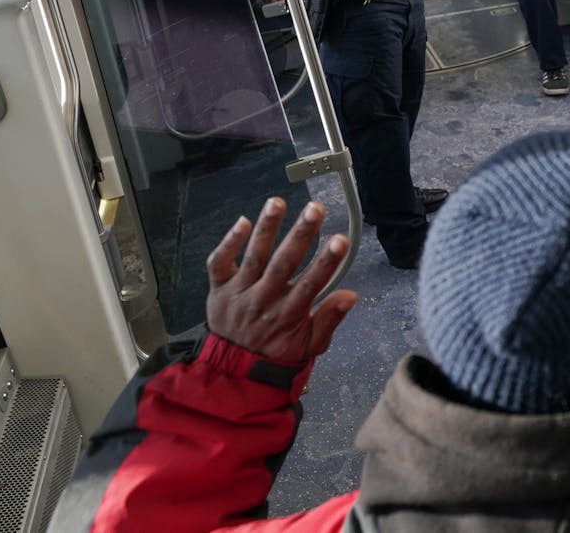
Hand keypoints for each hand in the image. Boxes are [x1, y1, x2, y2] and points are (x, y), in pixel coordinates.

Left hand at [205, 198, 356, 366]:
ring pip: (254, 257)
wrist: (232, 367)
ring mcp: (239, 293)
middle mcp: (263, 300)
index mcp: (288, 315)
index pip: (310, 285)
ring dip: (267, 228)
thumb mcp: (309, 346)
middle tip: (315, 209)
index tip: (340, 240)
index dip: (326, 262)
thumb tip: (350, 296)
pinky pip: (220, 263)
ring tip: (278, 202)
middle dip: (300, 234)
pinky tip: (243, 221)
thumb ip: (329, 320)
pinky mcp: (219, 288)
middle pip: (283, 264)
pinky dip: (229, 242)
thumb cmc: (276, 351)